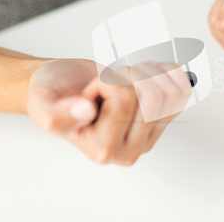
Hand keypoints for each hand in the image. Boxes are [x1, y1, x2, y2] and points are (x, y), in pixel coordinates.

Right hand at [27, 59, 190, 165]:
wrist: (65, 86)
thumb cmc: (54, 94)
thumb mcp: (42, 103)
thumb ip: (57, 114)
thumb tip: (85, 111)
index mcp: (102, 150)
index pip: (125, 98)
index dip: (108, 82)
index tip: (92, 90)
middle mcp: (129, 150)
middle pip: (151, 95)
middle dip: (130, 75)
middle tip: (111, 80)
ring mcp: (148, 137)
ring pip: (169, 91)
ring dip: (147, 73)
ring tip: (125, 78)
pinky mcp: (160, 122)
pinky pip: (181, 94)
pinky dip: (169, 74)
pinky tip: (149, 72)